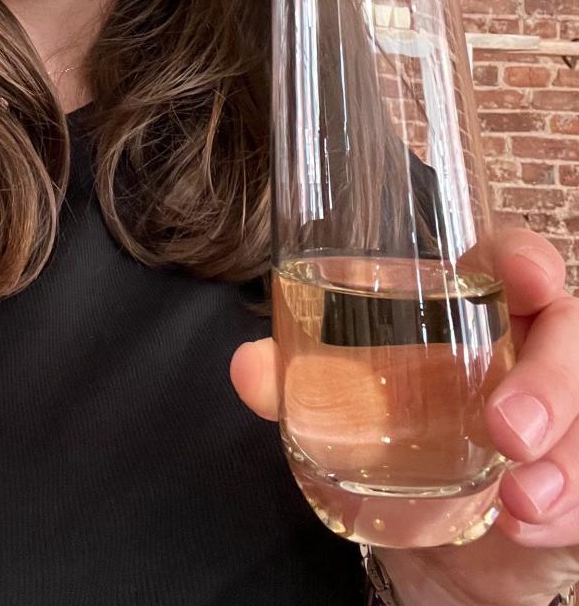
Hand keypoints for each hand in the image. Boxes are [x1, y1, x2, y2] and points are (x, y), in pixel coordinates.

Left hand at [229, 227, 578, 605]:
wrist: (422, 535)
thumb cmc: (390, 433)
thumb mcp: (341, 403)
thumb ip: (295, 380)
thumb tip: (249, 366)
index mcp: (473, 307)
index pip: (513, 260)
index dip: (526, 259)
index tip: (526, 276)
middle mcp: (528, 348)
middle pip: (569, 332)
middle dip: (551, 378)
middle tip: (506, 429)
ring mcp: (563, 413)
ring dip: (561, 456)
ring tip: (516, 497)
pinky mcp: (577, 478)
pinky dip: (561, 510)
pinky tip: (520, 523)